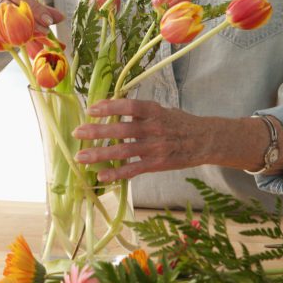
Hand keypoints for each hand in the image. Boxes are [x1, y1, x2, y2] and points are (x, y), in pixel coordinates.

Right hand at [0, 0, 63, 27]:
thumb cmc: (8, 4)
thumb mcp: (24, 1)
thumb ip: (42, 7)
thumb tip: (60, 17)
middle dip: (34, 7)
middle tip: (49, 20)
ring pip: (4, 7)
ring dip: (25, 20)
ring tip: (41, 30)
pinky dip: (11, 28)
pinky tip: (23, 35)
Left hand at [73, 99, 213, 181]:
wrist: (204, 140)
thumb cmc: (180, 123)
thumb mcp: (163, 110)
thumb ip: (141, 112)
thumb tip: (113, 107)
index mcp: (155, 111)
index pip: (130, 107)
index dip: (110, 107)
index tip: (91, 109)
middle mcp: (154, 128)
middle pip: (122, 130)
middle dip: (98, 132)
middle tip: (78, 133)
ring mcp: (155, 147)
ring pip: (123, 151)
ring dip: (100, 155)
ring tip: (81, 157)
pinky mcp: (157, 164)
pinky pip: (133, 169)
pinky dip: (116, 173)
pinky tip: (101, 175)